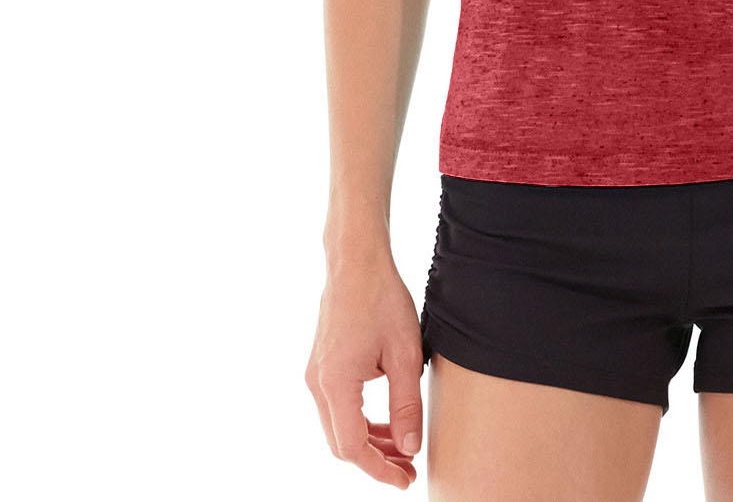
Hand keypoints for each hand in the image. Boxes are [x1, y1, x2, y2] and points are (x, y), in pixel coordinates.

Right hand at [305, 256, 423, 488]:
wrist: (357, 261)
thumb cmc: (383, 300)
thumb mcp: (405, 354)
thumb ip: (407, 405)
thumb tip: (410, 448)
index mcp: (336, 384)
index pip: (352, 448)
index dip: (380, 470)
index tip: (406, 479)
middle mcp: (317, 383)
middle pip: (341, 443)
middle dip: (375, 460)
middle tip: (408, 467)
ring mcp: (315, 374)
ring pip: (337, 427)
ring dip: (367, 442)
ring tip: (401, 447)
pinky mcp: (321, 365)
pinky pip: (336, 408)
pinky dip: (358, 421)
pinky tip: (384, 421)